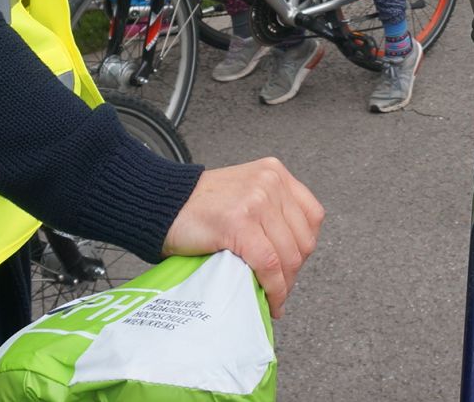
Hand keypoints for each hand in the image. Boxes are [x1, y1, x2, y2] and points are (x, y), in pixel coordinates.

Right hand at [163, 157, 323, 318]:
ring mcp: (256, 200)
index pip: (312, 217)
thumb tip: (291, 258)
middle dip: (293, 272)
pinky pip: (268, 264)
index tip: (291, 268)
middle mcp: (270, 182)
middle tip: (278, 290)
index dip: (304, 249)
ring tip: (271, 297)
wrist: (161, 204)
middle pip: (302, 240)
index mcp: (275, 173)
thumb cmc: (198, 206)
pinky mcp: (239, 222)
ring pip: (288, 256)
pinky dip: (272, 289)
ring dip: (283, 286)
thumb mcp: (245, 194)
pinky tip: (266, 299)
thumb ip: (270, 213)